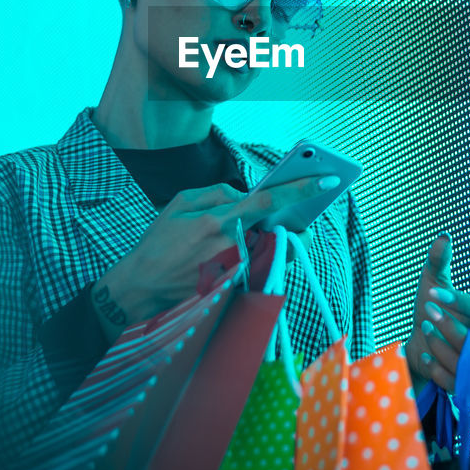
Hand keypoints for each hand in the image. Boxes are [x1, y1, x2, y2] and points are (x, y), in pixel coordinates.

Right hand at [90, 176, 336, 338]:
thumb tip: (244, 192)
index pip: (268, 201)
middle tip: (293, 217)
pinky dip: (257, 259)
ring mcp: (236, 271)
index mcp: (218, 220)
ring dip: (273, 243)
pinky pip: (260, 268)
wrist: (142, 288)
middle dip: (291, 224)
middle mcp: (233, 246)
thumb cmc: (159, 243)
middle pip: (281, 232)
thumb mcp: (179, 204)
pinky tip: (235, 259)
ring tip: (255, 240)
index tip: (328, 180)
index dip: (301, 189)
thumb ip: (217, 192)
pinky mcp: (236, 289)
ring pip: (274, 251)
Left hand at [404, 233, 469, 394]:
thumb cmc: (430, 307)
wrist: (416, 340)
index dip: (461, 302)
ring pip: (462, 363)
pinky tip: (425, 355)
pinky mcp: (459, 384)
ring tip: (424, 330)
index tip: (432, 291)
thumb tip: (444, 236)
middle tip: (426, 310)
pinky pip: (452, 382)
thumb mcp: (431, 281)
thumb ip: (439, 260)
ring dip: (438, 345)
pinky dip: (435, 367)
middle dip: (448, 325)